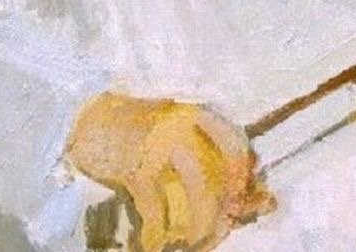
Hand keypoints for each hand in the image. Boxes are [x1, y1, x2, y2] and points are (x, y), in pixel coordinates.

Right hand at [66, 93, 275, 250]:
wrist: (87, 119)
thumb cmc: (140, 134)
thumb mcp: (181, 139)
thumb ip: (217, 165)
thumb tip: (267, 202)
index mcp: (199, 115)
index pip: (237, 146)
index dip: (243, 179)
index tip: (238, 201)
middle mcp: (184, 126)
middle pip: (218, 177)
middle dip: (220, 212)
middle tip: (213, 232)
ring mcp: (160, 145)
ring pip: (196, 195)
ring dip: (196, 227)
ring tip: (188, 242)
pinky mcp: (136, 166)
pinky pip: (157, 209)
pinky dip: (157, 233)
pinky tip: (152, 244)